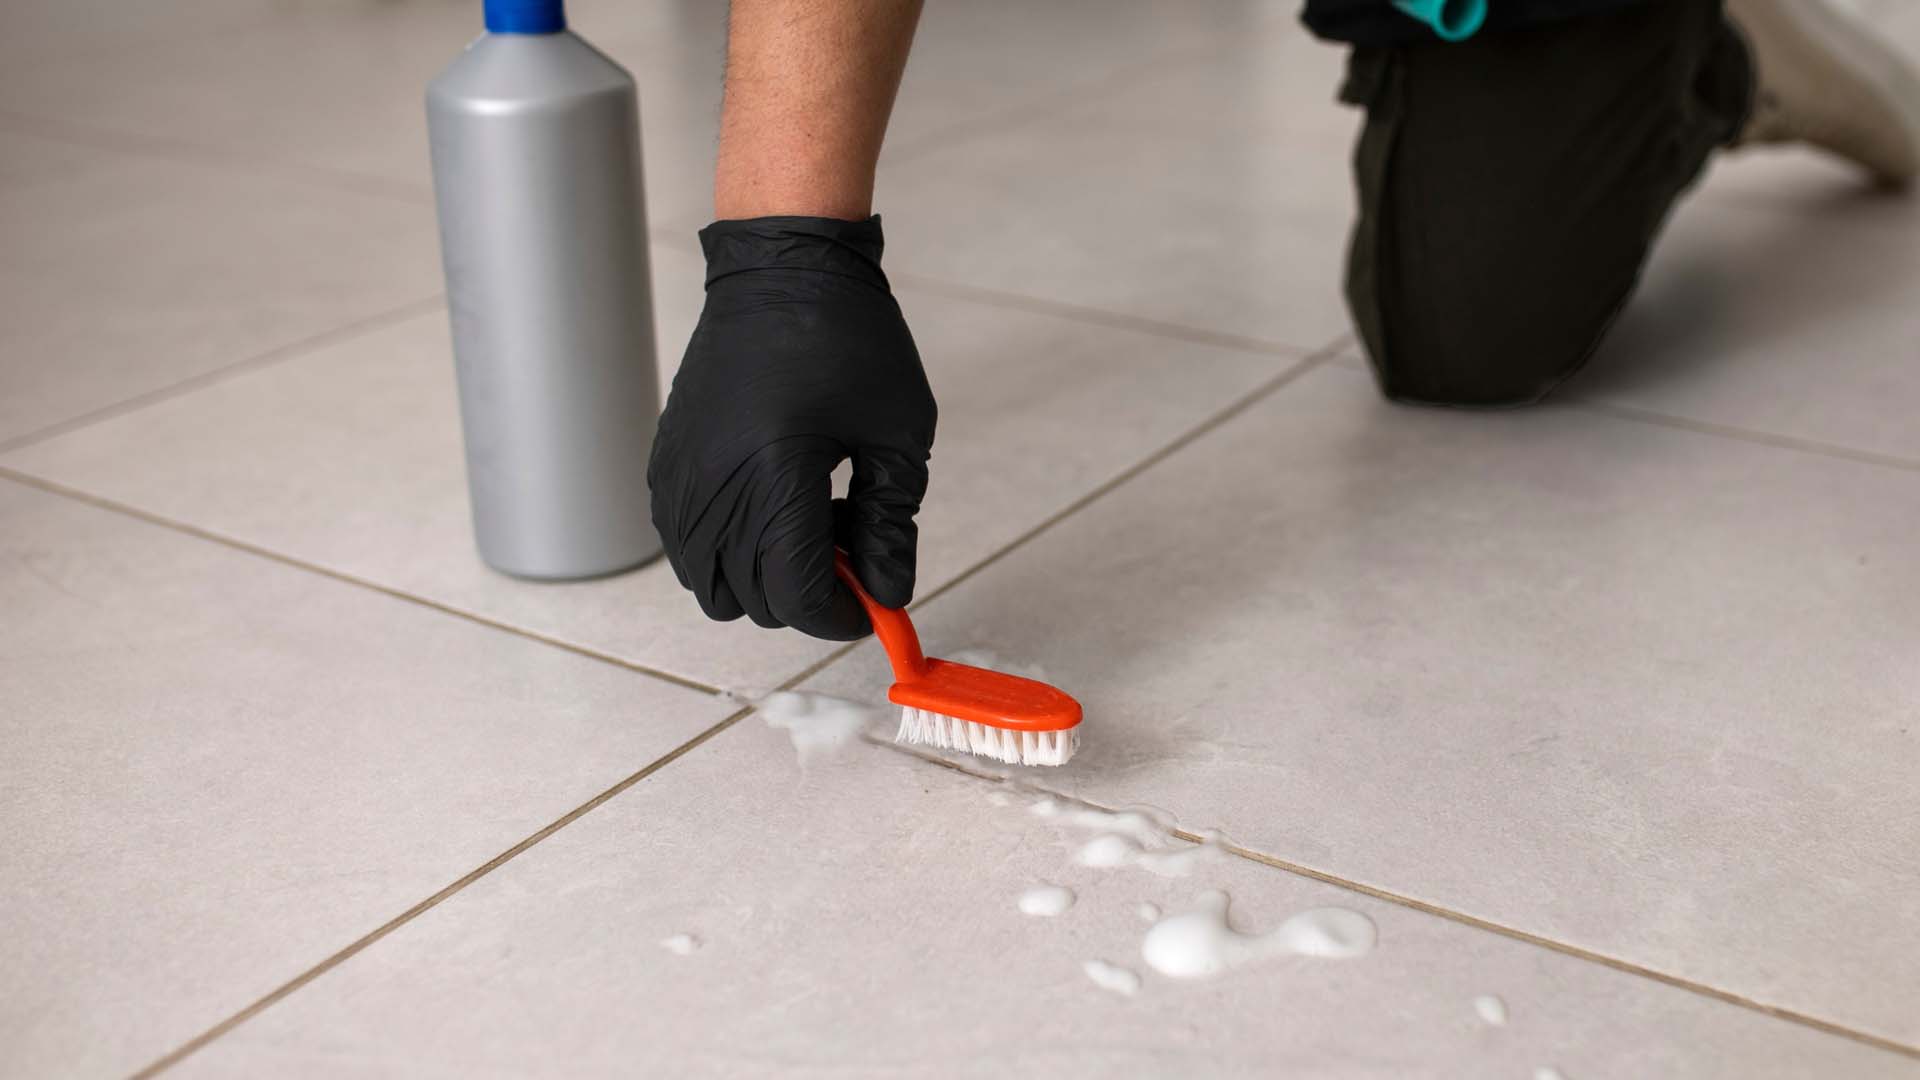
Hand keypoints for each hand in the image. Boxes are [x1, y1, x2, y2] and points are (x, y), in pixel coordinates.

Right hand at [649, 215, 936, 639]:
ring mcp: (679, 478)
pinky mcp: (665, 464)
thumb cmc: (849, 339)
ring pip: (711, 586)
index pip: (795, 597)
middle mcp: (712, 487)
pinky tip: (773, 504)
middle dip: (810, 595)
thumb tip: (888, 594)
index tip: (876, 602)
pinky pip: (686, 547)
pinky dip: (729, 550)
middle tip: (854, 544)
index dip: (842, 616)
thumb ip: (894, 526)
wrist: (781, 268)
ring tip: (812, 522)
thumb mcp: (899, 434)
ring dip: (765, 579)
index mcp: (773, 478)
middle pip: (754, 602)